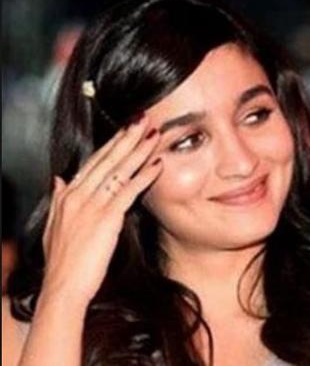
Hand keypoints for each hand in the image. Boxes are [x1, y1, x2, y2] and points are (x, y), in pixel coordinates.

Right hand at [40, 116, 161, 305]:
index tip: (126, 129)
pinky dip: (145, 175)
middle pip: (107, 159)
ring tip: (155, 133)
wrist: (63, 287)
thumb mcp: (54, 227)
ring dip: (139, 150)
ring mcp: (91, 206)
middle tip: (144, 119)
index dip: (111, 144)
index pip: (93, 162)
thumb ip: (59, 200)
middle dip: (127, 137)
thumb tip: (59, 179)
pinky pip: (128, 190)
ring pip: (119, 170)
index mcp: (66, 196)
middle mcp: (77, 196)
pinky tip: (158, 165)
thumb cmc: (63, 263)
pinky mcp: (106, 218)